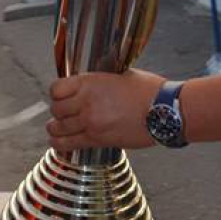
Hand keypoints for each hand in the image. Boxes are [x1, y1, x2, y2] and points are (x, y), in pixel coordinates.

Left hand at [46, 68, 164, 152]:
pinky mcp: (97, 139)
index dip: (57, 93)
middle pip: (55, 109)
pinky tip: (60, 143)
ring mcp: (90, 121)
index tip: (61, 96)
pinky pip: (68, 144)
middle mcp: (86, 101)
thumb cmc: (150, 91)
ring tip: (60, 129)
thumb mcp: (122, 75)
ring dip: (57, 128)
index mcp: (91, 81)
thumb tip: (91, 85)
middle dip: (58, 111)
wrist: (165, 110)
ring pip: (57, 128)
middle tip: (65, 113)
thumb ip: (101, 81)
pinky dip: (60, 144)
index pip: (56, 88)